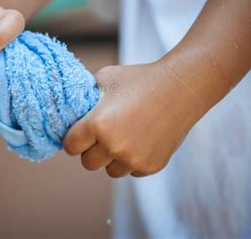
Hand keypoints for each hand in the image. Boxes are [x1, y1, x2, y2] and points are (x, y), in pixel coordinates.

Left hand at [63, 60, 204, 177]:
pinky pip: (132, 171)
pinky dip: (132, 160)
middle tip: (102, 135)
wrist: (181, 87)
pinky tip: (142, 139)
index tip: (79, 134)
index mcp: (97, 125)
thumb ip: (86, 97)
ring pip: (110, 170)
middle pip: (87, 163)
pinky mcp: (150, 166)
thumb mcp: (105, 78)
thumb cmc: (140, 79)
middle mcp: (114, 146)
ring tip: (124, 136)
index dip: (73, 139)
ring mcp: (133, 159)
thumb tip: (72, 108)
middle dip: (91, 150)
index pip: (70, 146)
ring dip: (112, 158)